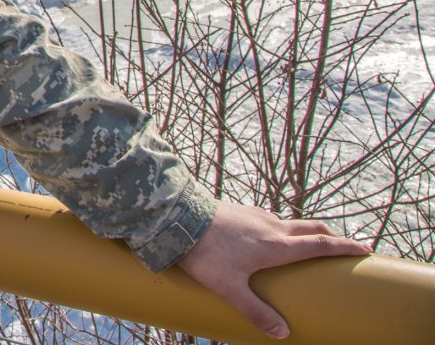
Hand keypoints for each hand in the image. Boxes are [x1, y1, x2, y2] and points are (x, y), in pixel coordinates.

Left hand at [176, 199, 369, 338]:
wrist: (177, 217)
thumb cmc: (205, 253)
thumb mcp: (230, 288)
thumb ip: (256, 311)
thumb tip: (282, 334)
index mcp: (277, 245)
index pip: (321, 245)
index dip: (345, 247)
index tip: (365, 250)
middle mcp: (272, 226)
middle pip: (312, 228)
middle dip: (333, 236)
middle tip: (347, 246)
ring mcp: (256, 215)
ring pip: (291, 221)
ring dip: (306, 231)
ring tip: (311, 244)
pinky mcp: (241, 210)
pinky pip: (270, 219)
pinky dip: (283, 227)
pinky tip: (271, 237)